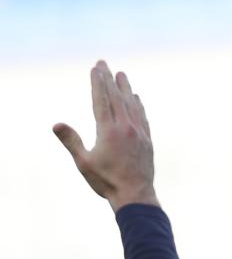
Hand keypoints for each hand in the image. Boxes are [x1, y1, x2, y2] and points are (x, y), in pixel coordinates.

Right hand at [53, 61, 159, 211]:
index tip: (95, 68)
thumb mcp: (84, 162)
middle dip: (109, 79)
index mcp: (108, 130)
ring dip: (125, 88)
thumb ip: (71, 141)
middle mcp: (126, 127)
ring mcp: (139, 133)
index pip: (101, 100)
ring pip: (132, 105)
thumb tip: (56, 124)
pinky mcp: (147, 141)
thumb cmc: (106, 181)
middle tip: (104, 63)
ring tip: (121, 74)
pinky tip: (137, 99)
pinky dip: (138, 105)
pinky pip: (142, 117)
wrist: (136, 195)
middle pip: (116, 98)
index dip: (98, 83)